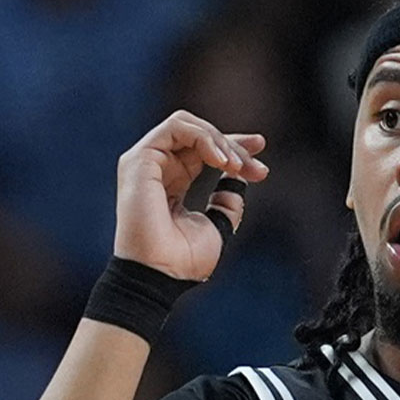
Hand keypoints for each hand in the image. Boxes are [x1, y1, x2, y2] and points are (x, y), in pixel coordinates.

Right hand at [114, 110, 269, 279]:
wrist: (161, 273)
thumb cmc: (183, 260)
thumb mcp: (216, 225)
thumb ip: (226, 202)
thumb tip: (238, 180)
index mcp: (171, 182)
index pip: (202, 150)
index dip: (232, 143)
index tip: (260, 146)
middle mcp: (156, 168)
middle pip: (199, 135)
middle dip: (233, 145)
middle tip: (257, 169)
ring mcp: (145, 162)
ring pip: (188, 125)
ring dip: (219, 140)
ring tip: (235, 166)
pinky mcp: (140, 159)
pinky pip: (176, 127)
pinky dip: (204, 137)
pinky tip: (221, 160)